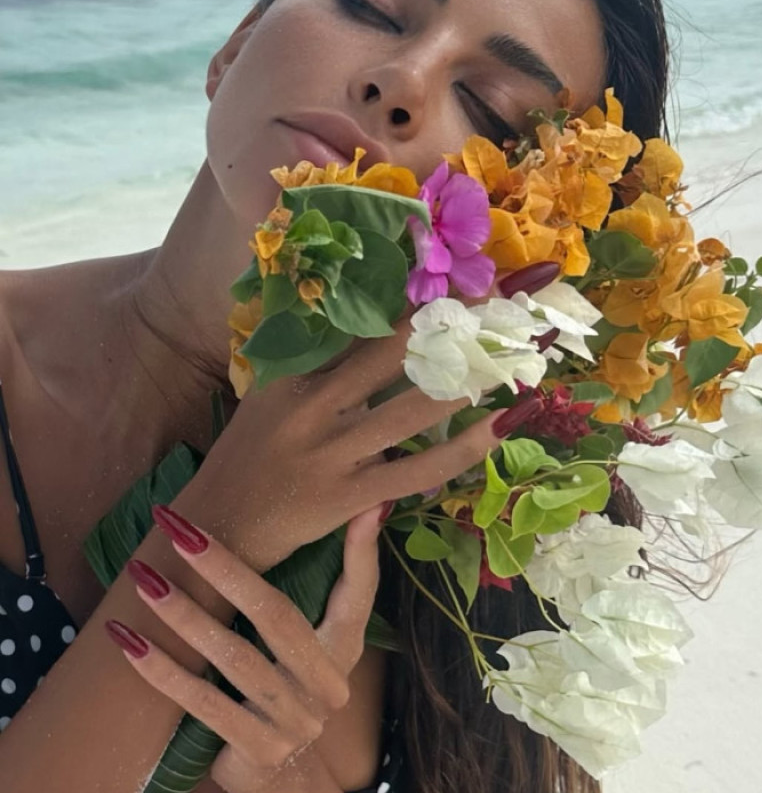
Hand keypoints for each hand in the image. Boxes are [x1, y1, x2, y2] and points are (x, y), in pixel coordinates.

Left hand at [104, 502, 383, 792]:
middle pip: (275, 616)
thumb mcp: (326, 640)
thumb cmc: (297, 687)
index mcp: (345, 650)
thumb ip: (342, 579)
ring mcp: (292, 722)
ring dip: (182, 614)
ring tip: (143, 578)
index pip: (358, 595)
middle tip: (180, 529)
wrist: (284, 779)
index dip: (361, 554)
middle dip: (223, 567)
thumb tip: (368, 510)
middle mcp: (325, 686)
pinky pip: (201, 703)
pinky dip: (162, 670)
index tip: (362, 508)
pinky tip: (129, 641)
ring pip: (232, 657)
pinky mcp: (254, 749)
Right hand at [196, 315, 510, 569]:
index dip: (406, 294)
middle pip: (390, 353)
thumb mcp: (268, 388)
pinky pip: (418, 468)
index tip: (450, 268)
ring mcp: (333, 451)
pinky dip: (465, 447)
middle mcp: (313, 404)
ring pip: (411, 409)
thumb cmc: (250, 450)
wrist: (220, 524)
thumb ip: (306, 347)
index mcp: (292, 370)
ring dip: (465, 381)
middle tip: (500, 299)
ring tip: (510, 356)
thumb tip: (341, 294)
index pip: (357, 321)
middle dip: (447, 325)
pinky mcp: (350, 495)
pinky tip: (503, 425)